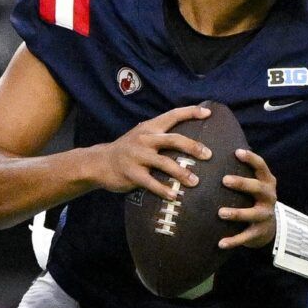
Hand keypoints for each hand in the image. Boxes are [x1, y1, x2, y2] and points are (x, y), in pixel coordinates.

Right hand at [87, 104, 211, 199]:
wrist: (99, 163)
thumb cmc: (127, 150)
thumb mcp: (141, 136)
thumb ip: (160, 135)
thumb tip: (187, 138)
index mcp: (149, 128)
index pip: (172, 115)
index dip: (190, 112)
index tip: (208, 112)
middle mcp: (144, 139)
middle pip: (173, 139)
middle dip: (193, 146)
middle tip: (208, 155)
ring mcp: (137, 156)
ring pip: (165, 163)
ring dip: (182, 172)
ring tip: (195, 182)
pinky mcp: (132, 173)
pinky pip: (151, 182)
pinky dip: (164, 189)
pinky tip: (174, 196)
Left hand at [219, 148, 278, 248]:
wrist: (267, 226)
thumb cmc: (252, 198)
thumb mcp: (253, 183)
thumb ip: (240, 170)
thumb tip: (212, 149)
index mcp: (267, 181)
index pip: (261, 166)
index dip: (250, 158)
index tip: (236, 152)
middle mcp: (269, 196)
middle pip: (257, 187)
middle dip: (242, 183)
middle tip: (224, 180)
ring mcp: (265, 215)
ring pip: (252, 214)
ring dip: (237, 213)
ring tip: (220, 213)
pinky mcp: (259, 232)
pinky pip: (246, 236)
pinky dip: (233, 240)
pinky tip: (220, 243)